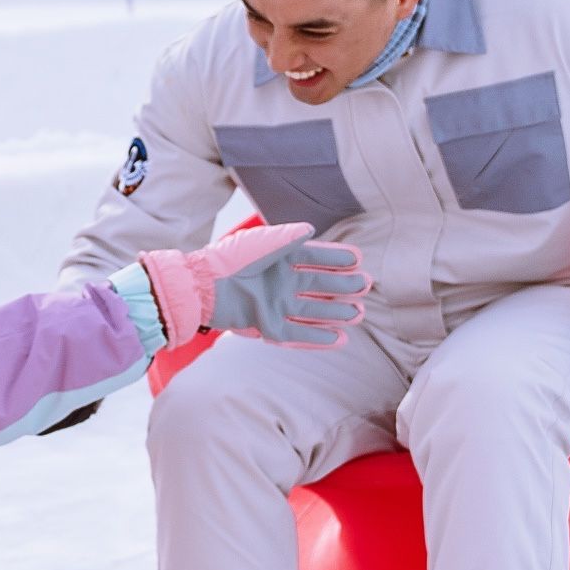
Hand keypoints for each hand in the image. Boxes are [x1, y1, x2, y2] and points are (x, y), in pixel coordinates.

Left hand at [141, 222, 367, 349]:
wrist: (204, 286)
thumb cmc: (230, 258)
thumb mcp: (263, 242)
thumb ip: (290, 237)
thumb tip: (312, 230)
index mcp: (281, 259)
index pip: (317, 258)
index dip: (338, 258)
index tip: (358, 259)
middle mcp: (282, 283)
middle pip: (320, 285)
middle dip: (344, 286)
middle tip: (366, 286)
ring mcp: (277, 305)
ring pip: (314, 310)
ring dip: (337, 312)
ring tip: (358, 313)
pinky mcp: (268, 325)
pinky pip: (298, 333)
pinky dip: (319, 338)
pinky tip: (340, 338)